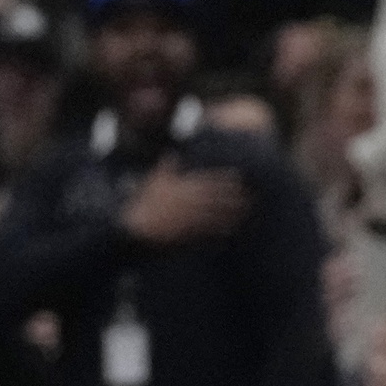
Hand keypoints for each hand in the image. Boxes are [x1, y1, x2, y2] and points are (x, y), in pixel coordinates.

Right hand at [122, 157, 248, 244]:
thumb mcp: (155, 182)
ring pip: (215, 213)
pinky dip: (221, 228)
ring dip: (232, 212)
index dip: (224, 179)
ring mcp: (188, 217)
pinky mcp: (187, 232)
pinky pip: (208, 230)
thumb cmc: (145, 204)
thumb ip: (166, 167)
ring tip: (246, 210)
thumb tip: (172, 153)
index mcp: (181, 188)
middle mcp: (187, 202)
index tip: (238, 177)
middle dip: (233, 195)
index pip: (207, 181)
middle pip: (215, 197)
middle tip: (250, 194)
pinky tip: (233, 228)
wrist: (135, 227)